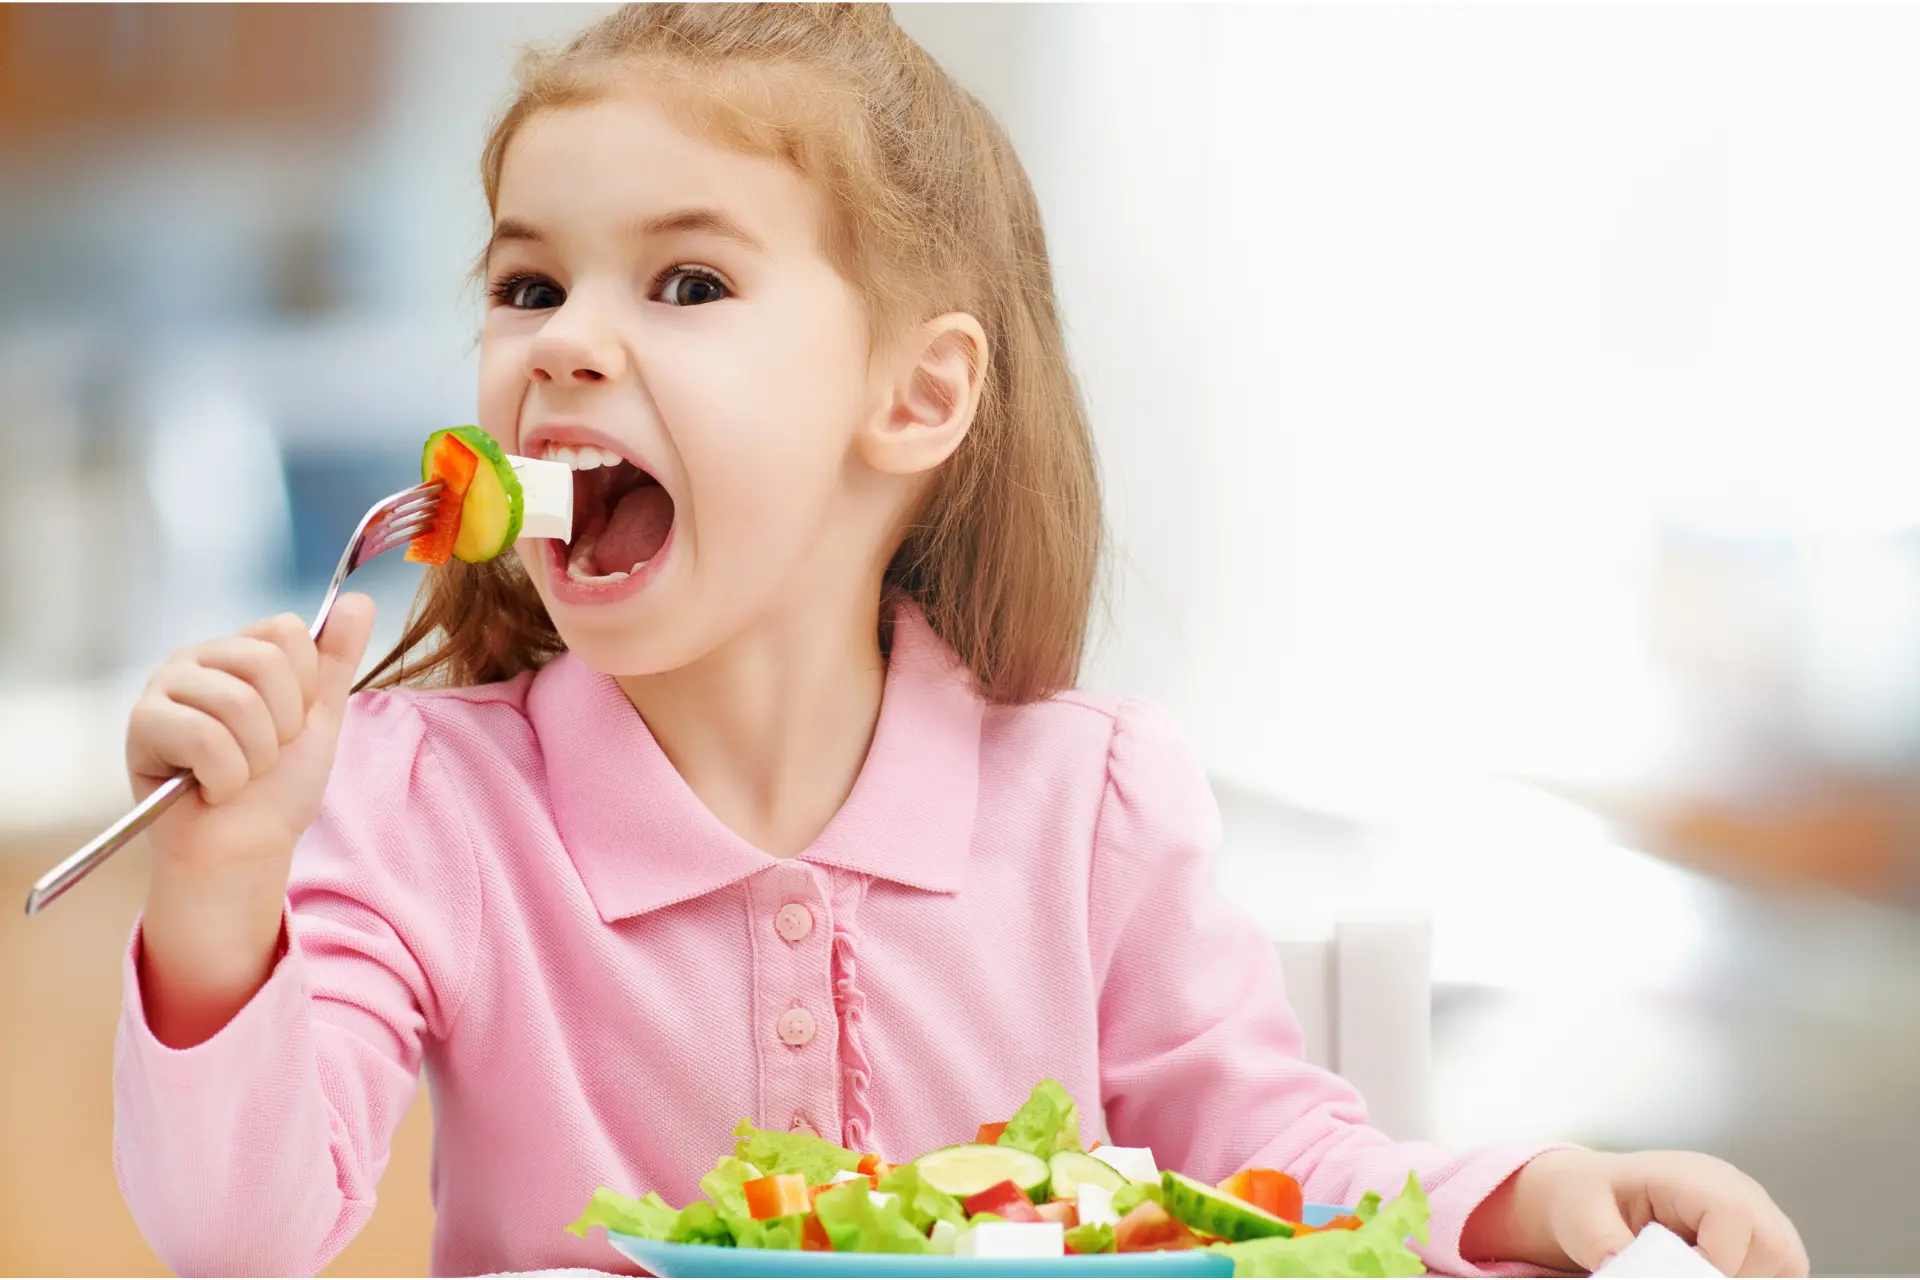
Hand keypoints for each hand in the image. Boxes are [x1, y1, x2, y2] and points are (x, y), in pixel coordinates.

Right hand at [127, 595, 377, 871]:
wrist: (248, 846)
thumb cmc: (279, 784)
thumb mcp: (320, 716)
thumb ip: (338, 657)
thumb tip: (360, 599)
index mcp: (237, 650)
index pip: (287, 632)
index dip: (304, 689)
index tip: (289, 725)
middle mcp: (194, 658)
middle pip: (265, 663)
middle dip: (281, 726)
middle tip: (261, 755)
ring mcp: (162, 687)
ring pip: (238, 703)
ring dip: (254, 757)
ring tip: (236, 774)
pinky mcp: (140, 724)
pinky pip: (204, 738)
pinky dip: (225, 777)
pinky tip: (208, 788)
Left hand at [1460, 1148, 1807, 1276]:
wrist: (1595, 1194)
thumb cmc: (1591, 1200)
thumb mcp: (1583, 1220)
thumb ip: (1606, 1245)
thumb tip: (1624, 1267)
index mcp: (1694, 1175)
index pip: (1733, 1216)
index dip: (1713, 1261)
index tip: (1673, 1272)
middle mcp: (1736, 1188)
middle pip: (1774, 1245)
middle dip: (1733, 1275)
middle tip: (1684, 1272)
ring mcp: (1755, 1210)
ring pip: (1786, 1261)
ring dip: (1746, 1278)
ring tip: (1692, 1270)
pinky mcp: (1760, 1237)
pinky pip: (1781, 1269)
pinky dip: (1752, 1278)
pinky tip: (1708, 1272)